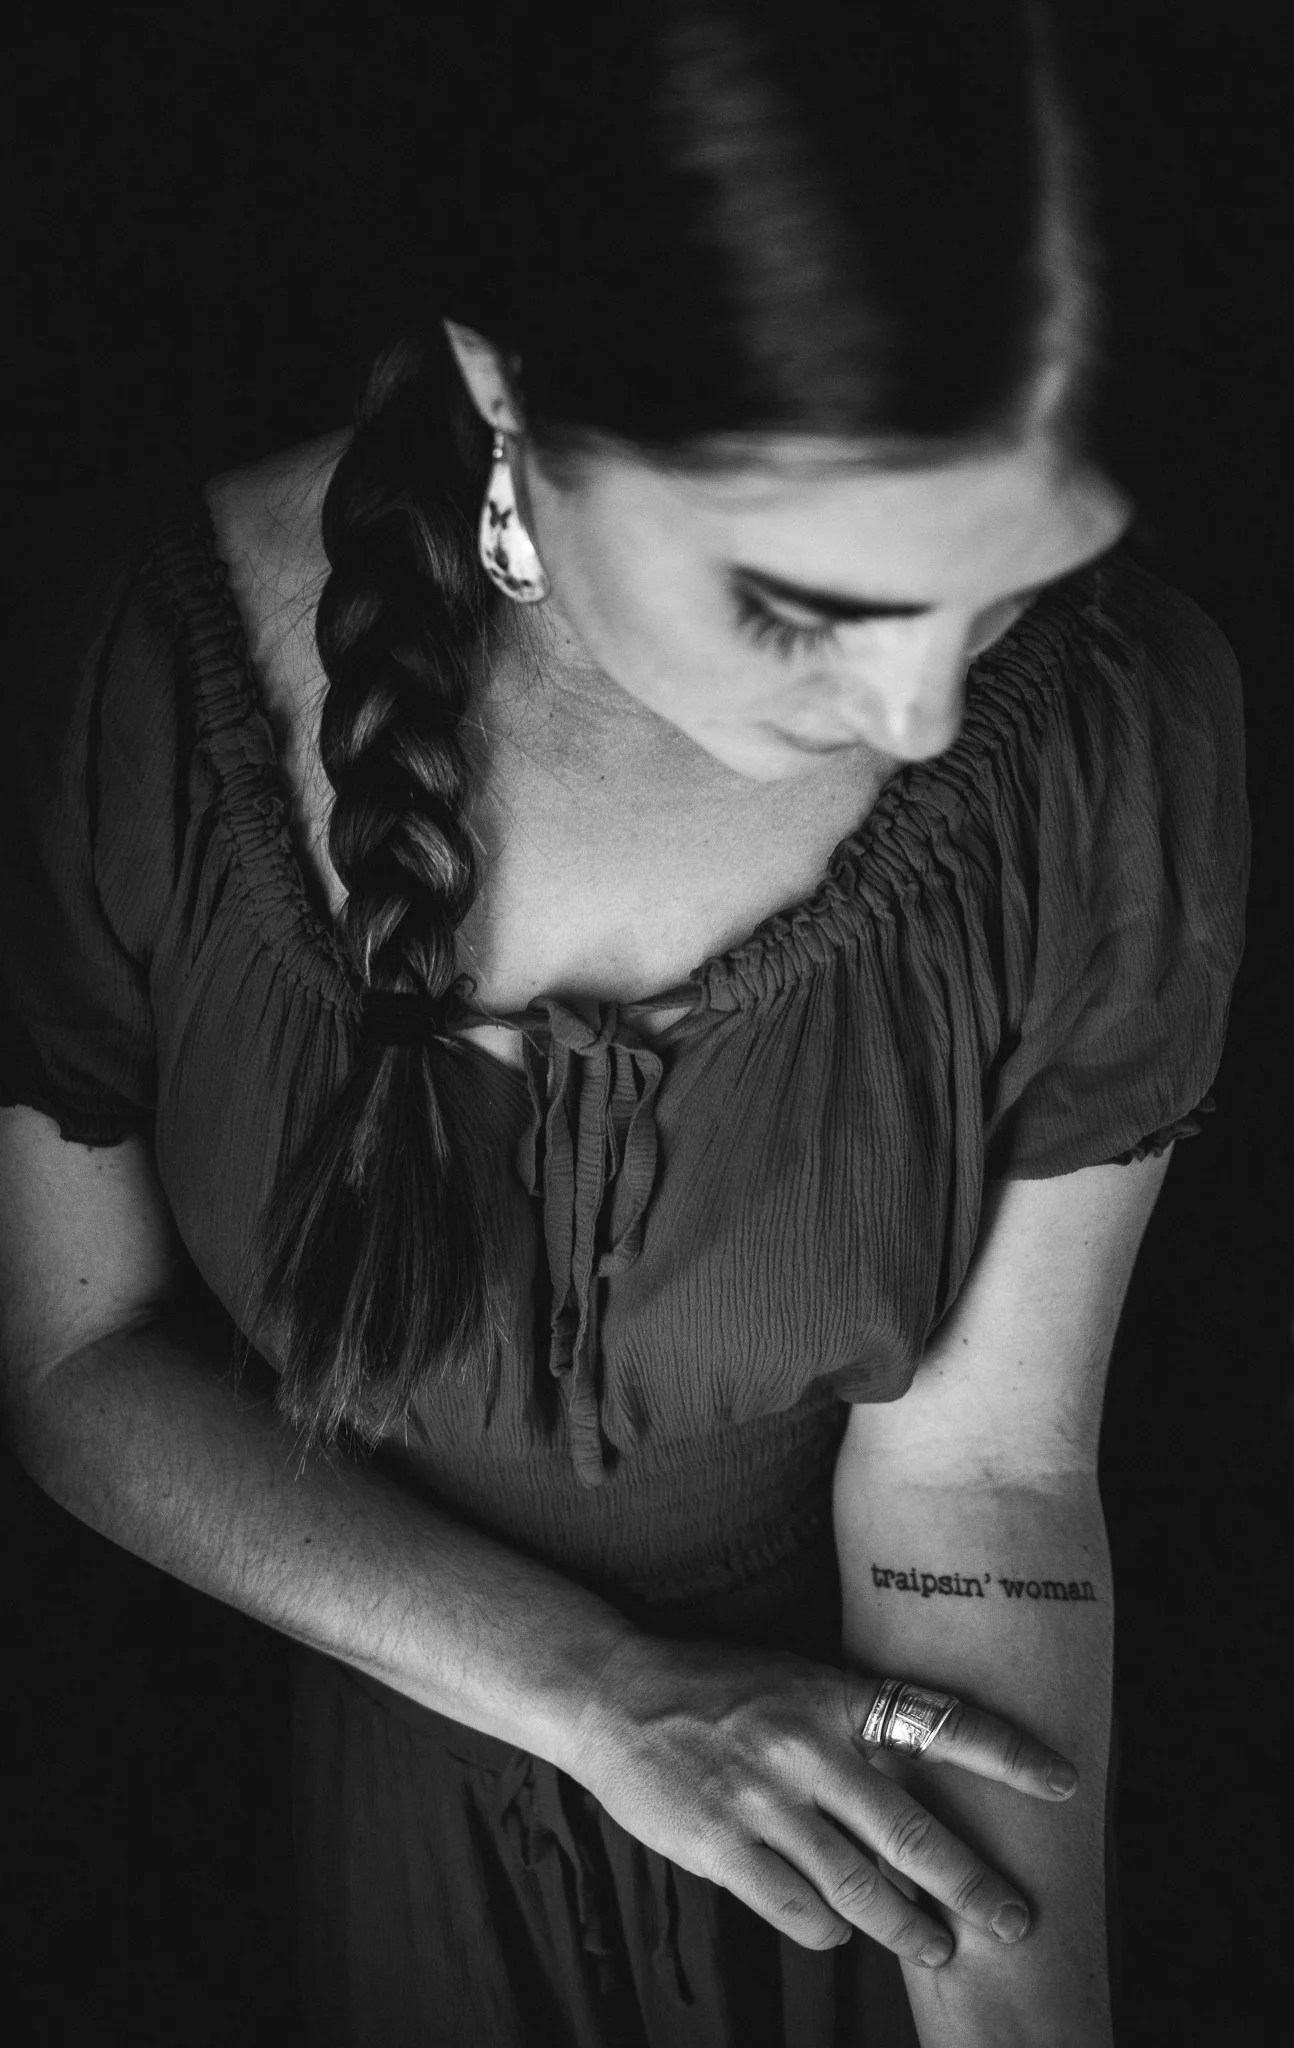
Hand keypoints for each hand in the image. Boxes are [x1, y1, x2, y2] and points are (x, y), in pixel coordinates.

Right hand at [568, 1633, 1077, 1966]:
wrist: (613, 1693)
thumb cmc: (714, 1686)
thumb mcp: (792, 1680)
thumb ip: (851, 1728)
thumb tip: (919, 1796)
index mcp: (831, 1694)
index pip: (938, 1721)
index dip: (1007, 1754)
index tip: (1064, 1783)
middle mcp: (805, 1746)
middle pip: (911, 1834)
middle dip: (973, 1886)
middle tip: (1016, 1920)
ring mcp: (762, 1799)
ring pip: (859, 1888)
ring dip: (909, 1929)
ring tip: (939, 1948)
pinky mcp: (721, 1845)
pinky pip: (797, 1909)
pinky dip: (827, 1929)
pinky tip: (839, 1931)